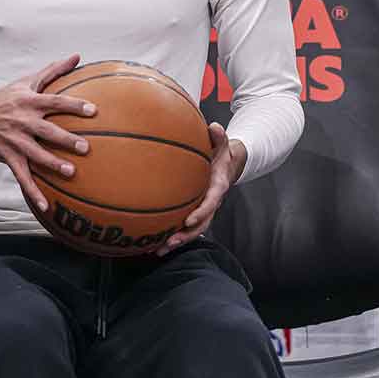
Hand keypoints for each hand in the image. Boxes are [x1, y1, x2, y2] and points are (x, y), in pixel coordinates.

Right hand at [0, 54, 97, 213]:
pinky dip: (33, 192)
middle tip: (86, 147)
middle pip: (47, 131)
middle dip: (66, 139)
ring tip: (71, 172)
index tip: (92, 110)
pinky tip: (46, 206)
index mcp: (29, 101)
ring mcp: (15, 141)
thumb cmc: (5, 98)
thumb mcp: (26, 81)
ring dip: (53, 164)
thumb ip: (54, 70)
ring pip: (35, 154)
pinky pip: (22, 176)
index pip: (55, 102)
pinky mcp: (9, 157)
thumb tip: (77, 56)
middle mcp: (23, 121)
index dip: (73, 106)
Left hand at [155, 122, 244, 256]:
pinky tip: (152, 243)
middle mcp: (211, 203)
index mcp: (218, 187)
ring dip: (176, 241)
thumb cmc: (220, 153)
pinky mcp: (194, 212)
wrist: (226, 165)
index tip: (189, 220)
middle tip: (170, 242)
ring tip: (158, 250)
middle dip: (186, 236)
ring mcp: (203, 210)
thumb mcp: (222, 144)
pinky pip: (183, 227)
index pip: (211, 203)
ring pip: (192, 231)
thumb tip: (214, 127)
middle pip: (201, 224)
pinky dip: (171, 236)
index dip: (201, 213)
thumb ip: (219, 137)